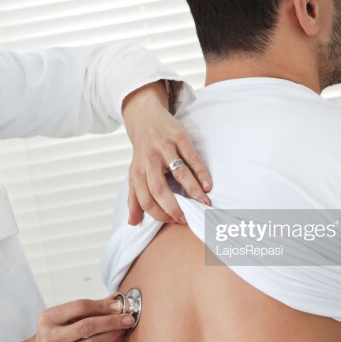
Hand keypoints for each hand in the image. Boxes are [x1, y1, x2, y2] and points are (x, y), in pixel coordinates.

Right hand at [6, 296, 132, 341]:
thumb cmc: (51, 334)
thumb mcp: (60, 317)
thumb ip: (86, 308)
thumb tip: (115, 299)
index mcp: (48, 319)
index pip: (80, 307)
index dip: (102, 305)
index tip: (118, 304)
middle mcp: (51, 338)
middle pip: (87, 326)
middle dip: (112, 320)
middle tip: (128, 317)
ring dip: (113, 334)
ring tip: (124, 328)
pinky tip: (117, 339)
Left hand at [122, 81, 212, 224]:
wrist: (145, 118)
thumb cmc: (143, 152)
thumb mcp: (135, 173)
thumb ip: (133, 199)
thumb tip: (133, 223)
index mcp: (137, 172)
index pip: (145, 199)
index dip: (159, 213)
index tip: (174, 221)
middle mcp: (149, 161)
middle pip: (158, 189)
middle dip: (173, 207)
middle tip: (186, 218)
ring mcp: (164, 148)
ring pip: (179, 173)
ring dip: (193, 190)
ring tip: (204, 203)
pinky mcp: (179, 138)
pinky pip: (192, 158)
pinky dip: (201, 173)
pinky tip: (207, 185)